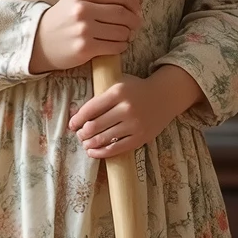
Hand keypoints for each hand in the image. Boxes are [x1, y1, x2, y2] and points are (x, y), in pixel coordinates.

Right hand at [28, 0, 140, 73]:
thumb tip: (130, 2)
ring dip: (127, 35)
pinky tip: (117, 46)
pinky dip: (121, 47)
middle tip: (135, 25)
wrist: (38, 43)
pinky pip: (115, 46)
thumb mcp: (74, 2)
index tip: (137, 9)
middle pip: (122, 13)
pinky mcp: (85, 48)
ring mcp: (84, 30)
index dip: (133, 1)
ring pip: (121, 32)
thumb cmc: (61, 22)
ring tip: (123, 36)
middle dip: (134, 21)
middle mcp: (83, 10)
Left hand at [68, 69, 196, 157]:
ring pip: (104, 139)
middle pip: (95, 126)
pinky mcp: (141, 137)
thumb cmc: (136, 90)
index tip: (72, 125)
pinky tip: (93, 152)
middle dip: (82, 133)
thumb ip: (99, 97)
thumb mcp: (118, 85)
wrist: (165, 96)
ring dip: (89, 144)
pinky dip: (102, 153)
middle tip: (79, 135)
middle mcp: (126, 108)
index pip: (90, 109)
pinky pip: (117, 148)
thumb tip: (74, 113)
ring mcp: (135, 124)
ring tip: (85, 143)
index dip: (77, 119)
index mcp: (118, 92)